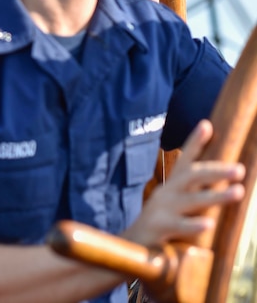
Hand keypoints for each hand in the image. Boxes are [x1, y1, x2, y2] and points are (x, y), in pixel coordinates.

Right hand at [124, 120, 243, 247]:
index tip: (206, 125)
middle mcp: (167, 193)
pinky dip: (193, 225)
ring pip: (192, 200)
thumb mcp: (172, 199)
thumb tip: (212, 174)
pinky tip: (209, 224)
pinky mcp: (159, 228)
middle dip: (215, 171)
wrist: (131, 244)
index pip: (185, 161)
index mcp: (172, 186)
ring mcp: (162, 209)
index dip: (194, 142)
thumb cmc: (160, 221)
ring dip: (216, 195)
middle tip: (238, 169)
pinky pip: (179, 226)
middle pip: (191, 177)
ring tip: (239, 191)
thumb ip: (189, 188)